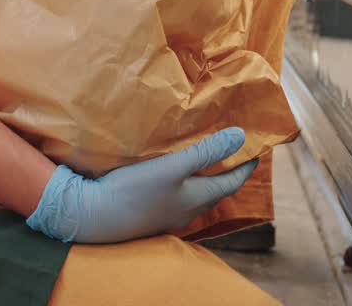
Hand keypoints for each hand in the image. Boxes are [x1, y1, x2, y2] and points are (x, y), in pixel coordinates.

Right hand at [26, 126, 257, 243]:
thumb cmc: (136, 190)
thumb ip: (207, 151)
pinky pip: (178, 194)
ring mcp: (168, 213)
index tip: (257, 147)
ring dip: (206, 174)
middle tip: (235, 147)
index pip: (232, 182)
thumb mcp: (174, 166)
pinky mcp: (151, 211)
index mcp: (197, 198)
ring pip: (196, 192)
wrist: (94, 215)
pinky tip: (175, 170)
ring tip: (208, 154)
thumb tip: (241, 137)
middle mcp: (187, 209)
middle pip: (216, 189)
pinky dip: (186, 180)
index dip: (246, 164)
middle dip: (228, 169)